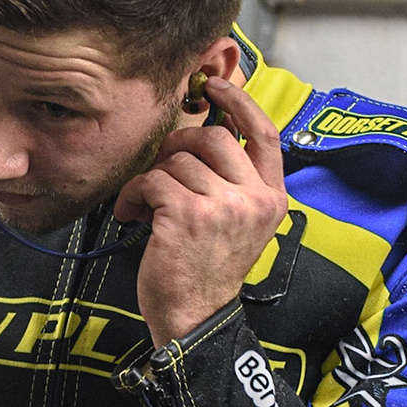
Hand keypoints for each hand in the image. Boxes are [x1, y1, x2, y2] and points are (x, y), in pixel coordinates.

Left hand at [114, 77, 287, 346]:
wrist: (196, 319)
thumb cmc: (208, 270)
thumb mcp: (239, 224)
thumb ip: (233, 181)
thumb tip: (206, 131)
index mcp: (272, 198)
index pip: (265, 133)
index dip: (240, 102)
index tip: (216, 87)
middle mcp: (254, 200)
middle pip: (212, 138)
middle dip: (178, 147)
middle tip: (162, 170)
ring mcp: (223, 207)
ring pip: (177, 161)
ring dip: (152, 180)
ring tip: (147, 207)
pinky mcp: (188, 216)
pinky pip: (152, 181)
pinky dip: (134, 195)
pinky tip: (134, 216)